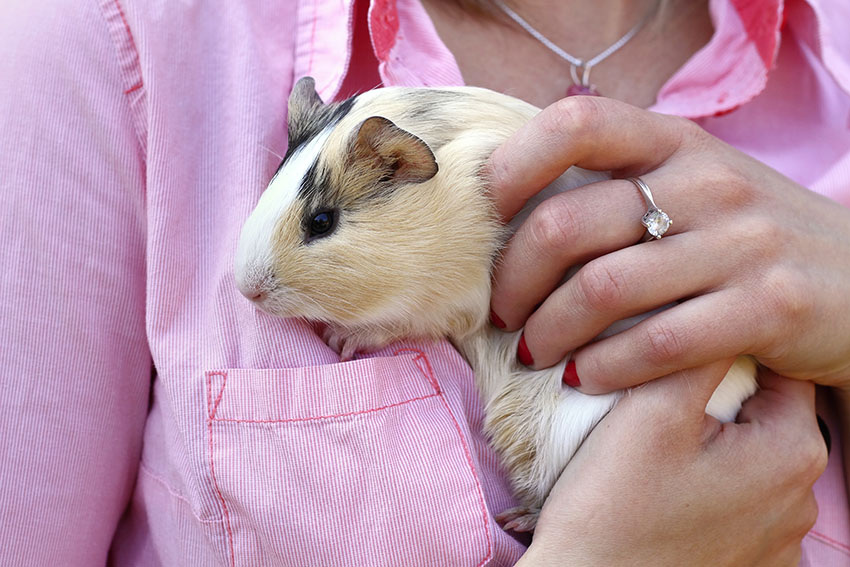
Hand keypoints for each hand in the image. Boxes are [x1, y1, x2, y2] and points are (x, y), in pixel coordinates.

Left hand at [487, 96, 849, 392]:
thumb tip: (517, 209)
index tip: (484, 220)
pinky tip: (584, 378)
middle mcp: (708, 183)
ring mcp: (742, 243)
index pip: (576, 124)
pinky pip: (657, 343)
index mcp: (678, 144)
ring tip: (533, 353)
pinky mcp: (769, 306)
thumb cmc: (753, 240)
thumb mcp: (698, 188)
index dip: (512, 168)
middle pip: (567, 225)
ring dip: (549, 331)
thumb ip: (625, 186)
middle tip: (500, 314)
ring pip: (603, 289)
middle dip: (513, 280)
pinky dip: (604, 367)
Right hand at [516, 363, 827, 566]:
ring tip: (648, 447)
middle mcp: (800, 497)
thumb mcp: (651, 414)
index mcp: (793, 449)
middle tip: (649, 397)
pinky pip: (732, 498)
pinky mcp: (747, 560)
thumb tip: (710, 307)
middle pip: (758, 409)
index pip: (771, 364)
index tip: (669, 349)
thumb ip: (692, 350)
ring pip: (743, 453)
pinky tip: (660, 490)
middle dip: (709, 394)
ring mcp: (776, 537)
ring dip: (705, 440)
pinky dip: (703, 485)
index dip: (716, 345)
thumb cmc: (614, 511)